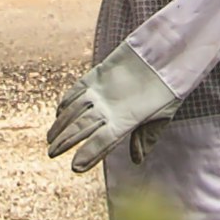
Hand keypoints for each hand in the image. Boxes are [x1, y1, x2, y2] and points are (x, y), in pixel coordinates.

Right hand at [48, 44, 180, 174]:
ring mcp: (101, 89)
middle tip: (51, 153)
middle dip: (65, 141)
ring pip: (74, 110)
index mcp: (127, 120)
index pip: (103, 142)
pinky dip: (66, 102)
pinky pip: (77, 90)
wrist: (166, 51)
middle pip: (81, 127)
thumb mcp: (163, 116)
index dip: (89, 154)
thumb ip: (146, 138)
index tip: (75, 167)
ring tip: (49, 137)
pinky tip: (59, 112)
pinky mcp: (98, 73)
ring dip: (60, 124)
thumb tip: (137, 160)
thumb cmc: (169, 87)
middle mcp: (110, 106)